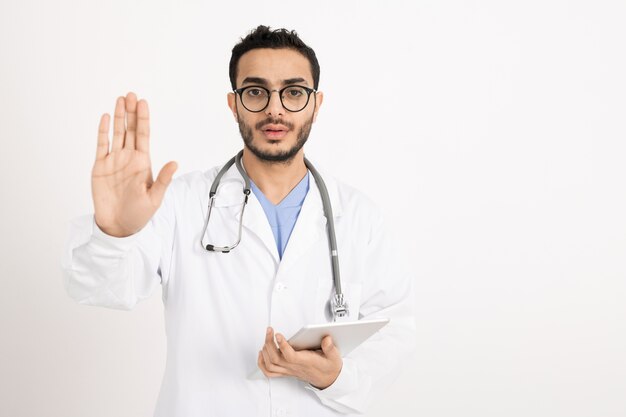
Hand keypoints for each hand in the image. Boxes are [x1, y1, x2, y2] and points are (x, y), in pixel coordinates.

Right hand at [91, 92, 176, 236]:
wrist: (118, 225)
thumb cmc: (139, 214)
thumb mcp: (154, 198)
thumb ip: (163, 179)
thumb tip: (175, 163)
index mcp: (143, 163)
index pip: (144, 136)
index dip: (143, 119)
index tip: (143, 103)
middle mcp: (129, 158)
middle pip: (130, 130)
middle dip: (131, 112)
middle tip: (131, 94)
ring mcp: (114, 161)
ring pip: (117, 133)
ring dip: (118, 117)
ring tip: (120, 99)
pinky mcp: (100, 167)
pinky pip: (101, 145)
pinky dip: (103, 131)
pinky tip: (106, 117)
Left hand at [258, 327, 342, 389]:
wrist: (327, 379)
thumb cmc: (328, 367)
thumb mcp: (334, 357)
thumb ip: (330, 348)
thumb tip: (327, 339)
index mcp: (305, 362)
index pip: (290, 356)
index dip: (282, 346)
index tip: (278, 334)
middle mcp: (294, 367)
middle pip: (276, 359)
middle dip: (269, 343)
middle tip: (270, 330)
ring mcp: (289, 370)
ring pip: (271, 364)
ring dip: (265, 350)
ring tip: (267, 337)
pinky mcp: (286, 371)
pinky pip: (270, 371)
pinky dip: (262, 363)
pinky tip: (262, 352)